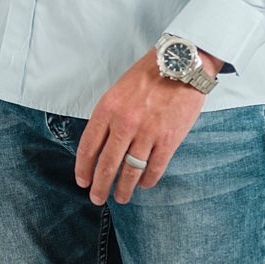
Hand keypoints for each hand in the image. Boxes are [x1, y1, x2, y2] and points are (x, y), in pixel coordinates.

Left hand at [73, 49, 209, 204]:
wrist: (181, 64)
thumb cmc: (149, 74)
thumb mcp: (118, 91)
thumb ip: (108, 117)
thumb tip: (100, 144)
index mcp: (107, 109)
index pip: (88, 147)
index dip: (83, 168)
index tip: (82, 181)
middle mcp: (124, 124)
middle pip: (107, 165)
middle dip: (100, 186)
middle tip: (97, 199)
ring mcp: (147, 134)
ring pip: (130, 172)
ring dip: (124, 189)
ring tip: (121, 197)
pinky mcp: (168, 140)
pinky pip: (154, 169)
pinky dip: (148, 181)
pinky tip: (144, 185)